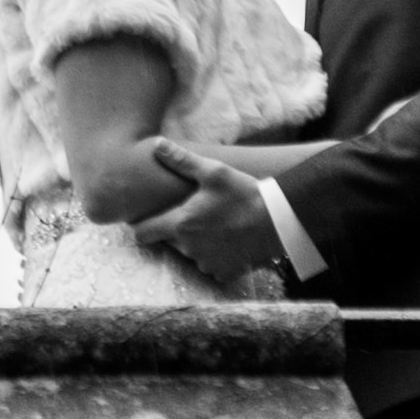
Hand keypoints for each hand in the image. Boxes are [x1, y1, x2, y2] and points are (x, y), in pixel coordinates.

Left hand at [132, 140, 285, 287]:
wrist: (278, 222)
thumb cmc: (243, 194)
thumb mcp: (213, 172)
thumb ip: (181, 161)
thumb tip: (156, 145)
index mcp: (180, 225)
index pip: (143, 233)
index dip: (141, 225)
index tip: (146, 217)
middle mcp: (189, 249)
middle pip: (169, 241)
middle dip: (175, 229)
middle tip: (193, 213)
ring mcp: (207, 263)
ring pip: (190, 253)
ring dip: (196, 242)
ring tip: (214, 225)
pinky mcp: (225, 273)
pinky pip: (211, 266)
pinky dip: (215, 256)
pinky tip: (227, 240)